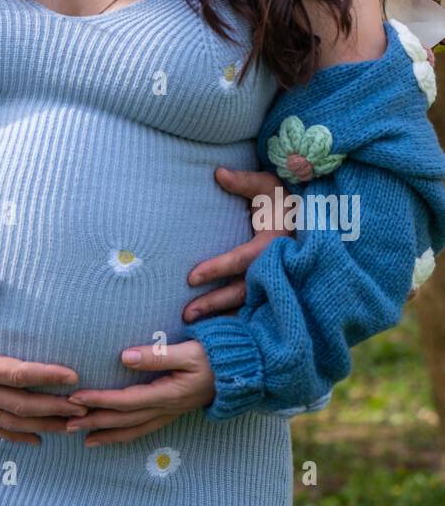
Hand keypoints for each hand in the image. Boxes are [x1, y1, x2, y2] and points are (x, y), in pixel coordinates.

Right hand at [0, 272, 87, 445]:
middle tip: (86, 406)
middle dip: (55, 407)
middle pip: (20, 405)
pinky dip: (17, 435)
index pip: (16, 374)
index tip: (73, 376)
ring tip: (73, 425)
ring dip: (43, 425)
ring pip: (11, 422)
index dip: (46, 376)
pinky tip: (39, 438)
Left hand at [62, 340, 215, 445]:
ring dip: (105, 432)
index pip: (124, 400)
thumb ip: (157, 355)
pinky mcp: (171, 412)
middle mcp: (165, 408)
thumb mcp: (188, 352)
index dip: (99, 400)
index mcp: (166, 394)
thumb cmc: (215, 358)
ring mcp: (168, 413)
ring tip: (82, 437)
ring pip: (131, 429)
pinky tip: (110, 436)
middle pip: (123, 419)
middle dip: (94, 421)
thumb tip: (123, 357)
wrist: (241, 373)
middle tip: (66, 423)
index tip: (75, 397)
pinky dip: (123, 434)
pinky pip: (142, 428)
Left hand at [182, 167, 291, 323]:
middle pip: (244, 290)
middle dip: (215, 304)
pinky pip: (259, 308)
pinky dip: (241, 322)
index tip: (190, 277)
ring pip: (251, 304)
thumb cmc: (287, 198)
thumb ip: (245, 181)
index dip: (216, 268)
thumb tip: (218, 173)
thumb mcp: (269, 186)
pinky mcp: (280, 289)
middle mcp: (279, 266)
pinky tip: (221, 332)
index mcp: (275, 242)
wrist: (319, 216)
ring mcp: (282, 280)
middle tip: (187, 315)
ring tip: (195, 327)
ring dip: (224, 316)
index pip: (242, 259)